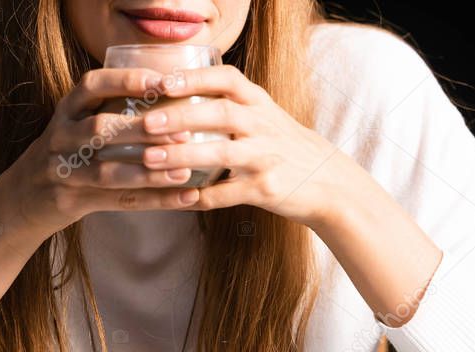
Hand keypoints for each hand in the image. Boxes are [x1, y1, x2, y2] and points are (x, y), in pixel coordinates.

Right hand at [2, 68, 201, 233]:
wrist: (22, 197)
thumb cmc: (66, 153)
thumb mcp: (75, 124)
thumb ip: (111, 110)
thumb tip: (174, 95)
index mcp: (66, 110)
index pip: (91, 85)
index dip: (126, 81)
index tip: (161, 82)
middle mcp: (60, 136)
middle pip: (100, 129)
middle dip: (141, 129)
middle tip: (182, 132)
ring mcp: (62, 170)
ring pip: (107, 171)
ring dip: (148, 172)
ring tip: (184, 170)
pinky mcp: (70, 200)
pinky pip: (117, 201)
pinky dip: (154, 200)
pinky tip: (184, 197)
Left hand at [138, 65, 375, 228]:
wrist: (328, 181)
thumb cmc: (281, 144)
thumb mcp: (263, 114)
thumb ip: (226, 103)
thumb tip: (168, 93)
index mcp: (259, 103)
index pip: (227, 79)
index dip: (194, 78)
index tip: (163, 82)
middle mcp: (264, 126)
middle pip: (221, 114)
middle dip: (180, 117)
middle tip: (146, 123)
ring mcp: (266, 158)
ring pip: (222, 154)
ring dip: (183, 156)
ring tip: (150, 159)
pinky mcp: (266, 189)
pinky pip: (227, 194)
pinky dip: (201, 197)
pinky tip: (176, 198)